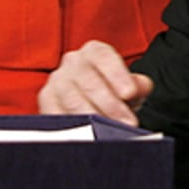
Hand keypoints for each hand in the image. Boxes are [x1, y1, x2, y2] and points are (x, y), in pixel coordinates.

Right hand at [38, 39, 153, 126]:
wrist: (93, 107)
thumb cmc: (113, 94)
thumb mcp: (129, 88)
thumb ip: (138, 85)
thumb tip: (141, 86)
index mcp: (94, 52)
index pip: (104, 57)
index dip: (118, 75)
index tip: (130, 93)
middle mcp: (73, 62)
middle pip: (88, 80)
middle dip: (110, 103)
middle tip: (127, 122)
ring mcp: (57, 81)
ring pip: (72, 98)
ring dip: (93, 118)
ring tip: (110, 132)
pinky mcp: (46, 100)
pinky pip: (56, 113)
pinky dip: (72, 126)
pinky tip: (87, 136)